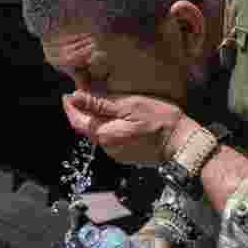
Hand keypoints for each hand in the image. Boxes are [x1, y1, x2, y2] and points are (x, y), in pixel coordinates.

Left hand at [62, 90, 194, 165]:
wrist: (181, 142)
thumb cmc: (158, 121)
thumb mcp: (128, 106)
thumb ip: (100, 104)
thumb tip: (76, 97)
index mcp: (105, 134)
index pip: (78, 121)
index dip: (70, 108)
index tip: (67, 95)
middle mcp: (107, 147)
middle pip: (87, 127)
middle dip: (82, 111)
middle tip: (81, 93)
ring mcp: (117, 152)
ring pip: (99, 132)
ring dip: (96, 118)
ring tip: (99, 102)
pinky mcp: (126, 154)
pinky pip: (111, 138)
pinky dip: (108, 125)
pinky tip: (116, 116)